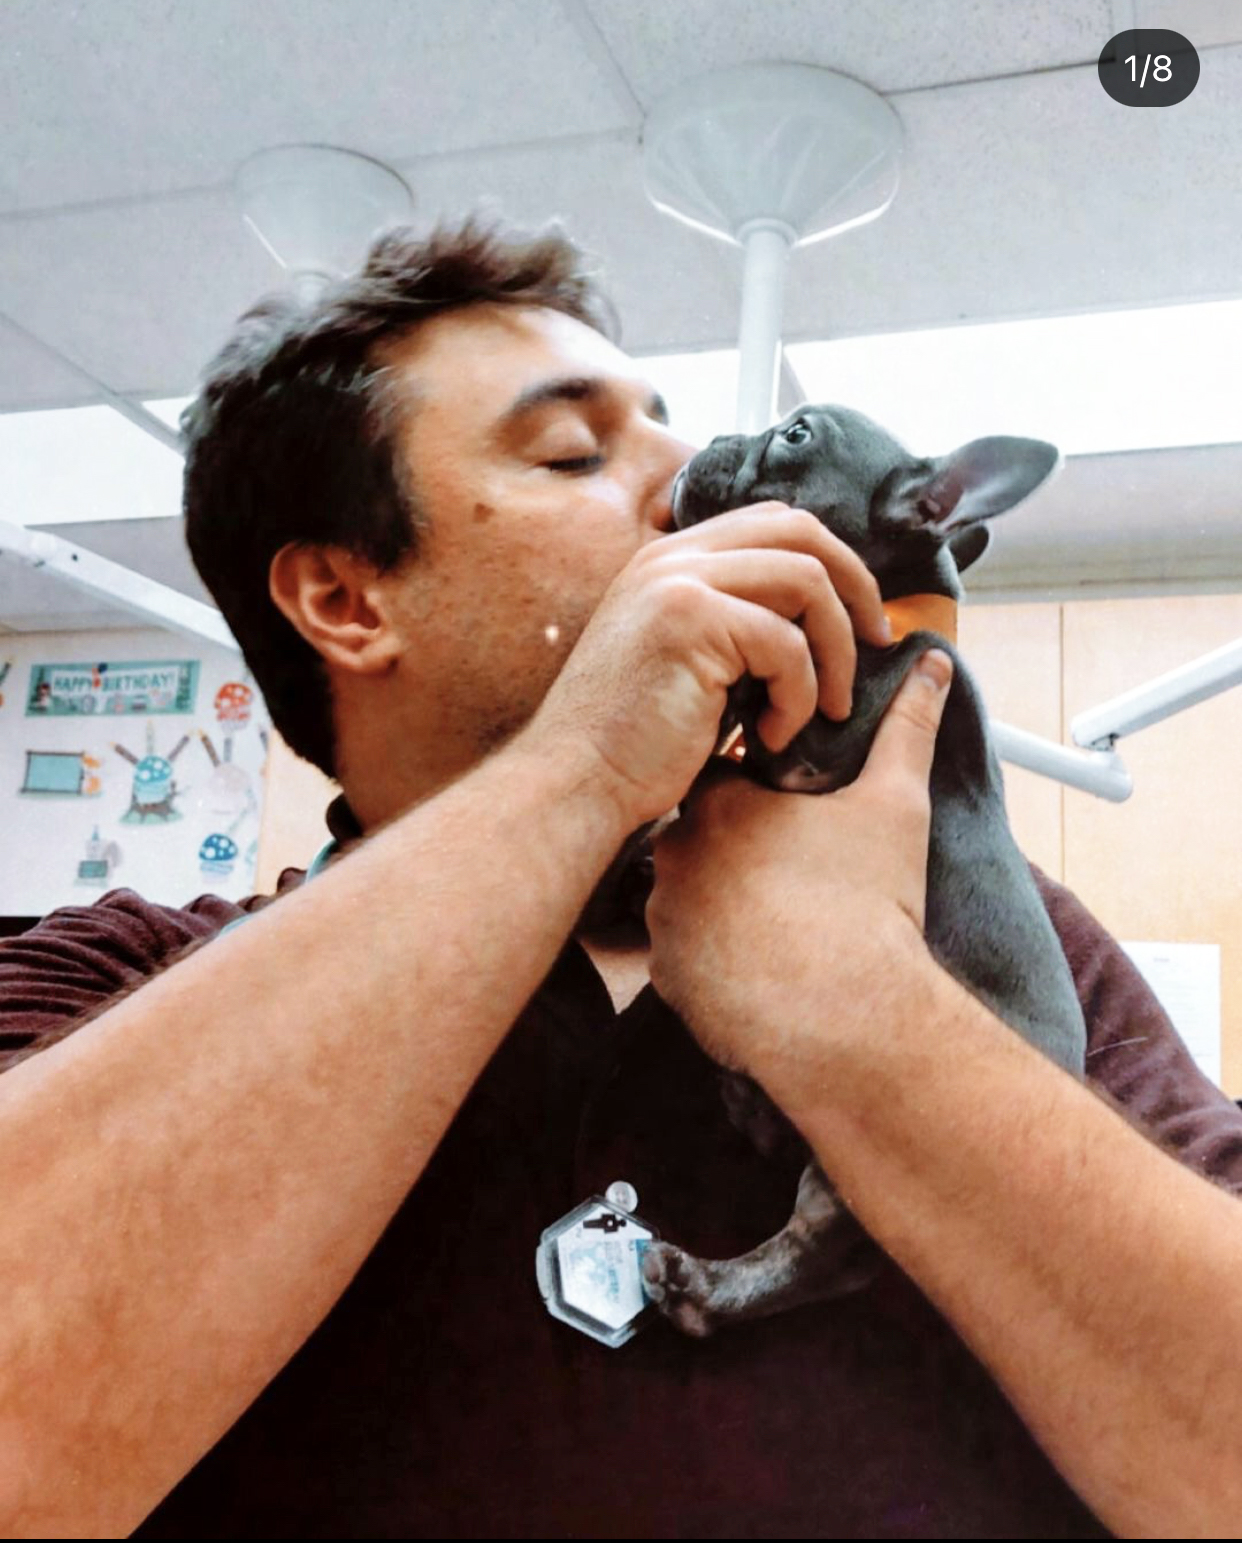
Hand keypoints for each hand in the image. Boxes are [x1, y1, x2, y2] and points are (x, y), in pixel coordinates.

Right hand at [527, 504, 891, 829]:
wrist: (575, 783)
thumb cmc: (634, 743)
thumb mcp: (689, 663)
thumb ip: (736, 624)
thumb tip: (821, 619)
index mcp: (672, 558)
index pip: (778, 523)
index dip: (836, 564)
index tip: (861, 623)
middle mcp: (673, 556)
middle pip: (803, 532)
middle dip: (856, 589)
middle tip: (876, 646)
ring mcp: (679, 580)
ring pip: (807, 583)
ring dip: (834, 654)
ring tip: (825, 711)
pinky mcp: (690, 619)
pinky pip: (787, 644)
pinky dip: (799, 697)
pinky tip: (770, 737)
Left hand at [645, 650, 952, 1106]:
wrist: (851, 1017)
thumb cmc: (870, 906)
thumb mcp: (895, 807)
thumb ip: (907, 728)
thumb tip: (933, 667)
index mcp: (719, 804)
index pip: (719, 777)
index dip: (755, 793)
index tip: (789, 816)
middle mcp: (674, 856)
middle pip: (697, 840)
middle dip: (735, 853)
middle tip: (790, 878)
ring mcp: (662, 922)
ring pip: (685, 900)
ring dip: (719, 908)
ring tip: (778, 926)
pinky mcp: (665, 980)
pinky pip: (681, 959)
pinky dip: (711, 960)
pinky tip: (757, 966)